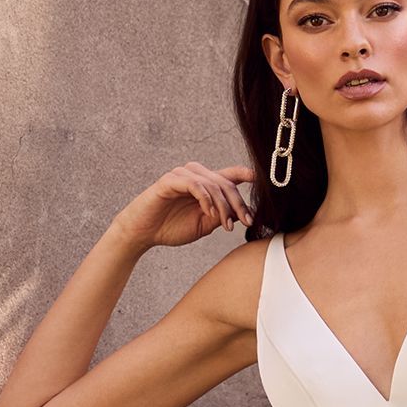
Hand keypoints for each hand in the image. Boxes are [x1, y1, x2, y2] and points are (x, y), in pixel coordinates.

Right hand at [113, 161, 254, 251]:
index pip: (229, 175)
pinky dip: (206, 199)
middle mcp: (196, 175)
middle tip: (245, 222)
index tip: (261, 180)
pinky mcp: (170, 180)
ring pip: (213, 184)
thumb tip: (242, 214)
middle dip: (238, 204)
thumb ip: (221, 216)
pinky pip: (195, 184)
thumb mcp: (204, 225)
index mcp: (205, 185)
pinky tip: (210, 213)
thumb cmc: (172, 227)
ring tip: (225, 225)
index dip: (246, 175)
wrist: (144, 232)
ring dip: (223, 205)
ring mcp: (183, 175)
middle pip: (226, 183)